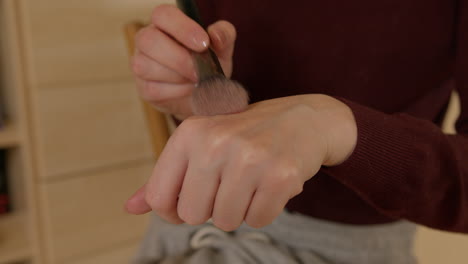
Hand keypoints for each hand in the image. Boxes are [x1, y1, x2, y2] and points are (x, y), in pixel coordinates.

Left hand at [125, 94, 356, 230]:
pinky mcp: (280, 175)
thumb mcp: (201, 143)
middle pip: (193, 214)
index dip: (173, 210)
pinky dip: (264, 210)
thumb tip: (130, 208)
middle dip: (211, 208)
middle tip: (230, 184)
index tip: (193, 199)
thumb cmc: (245, 135)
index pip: (159, 198)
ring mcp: (249, 158)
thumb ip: (165, 176)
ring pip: (226, 221)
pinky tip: (270, 185)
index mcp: (190, 133)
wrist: (302, 119)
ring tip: (251, 182)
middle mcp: (215, 143)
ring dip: (239, 209)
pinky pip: (258, 221)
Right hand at [131, 4, 236, 119]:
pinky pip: (152, 89)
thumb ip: (223, 35)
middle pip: (148, 40)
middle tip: (200, 70)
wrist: (205, 95)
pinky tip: (187, 90)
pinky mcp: (144, 88)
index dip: (182, 28)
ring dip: (176, 77)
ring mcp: (141, 63)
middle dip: (178, 58)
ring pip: (146, 66)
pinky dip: (174, 92)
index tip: (203, 44)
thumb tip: (215, 35)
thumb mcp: (222, 48)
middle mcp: (147, 39)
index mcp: (165, 23)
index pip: (163, 14)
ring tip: (195, 80)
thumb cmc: (208, 64)